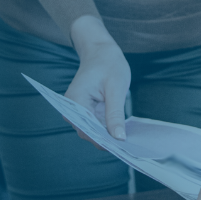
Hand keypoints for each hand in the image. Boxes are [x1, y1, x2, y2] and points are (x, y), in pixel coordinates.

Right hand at [65, 15, 131, 140]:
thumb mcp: (116, 88)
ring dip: (108, 136)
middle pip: (89, 134)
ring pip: (93, 132)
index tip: (122, 148)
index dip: (104, 141)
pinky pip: (96, 125)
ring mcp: (78, 111)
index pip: (87, 131)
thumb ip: (115, 114)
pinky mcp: (86, 111)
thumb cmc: (108, 64)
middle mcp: (72, 109)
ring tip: (127, 140)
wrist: (100, 51)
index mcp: (75, 102)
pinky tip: (122, 131)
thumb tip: (119, 138)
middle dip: (107, 140)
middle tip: (129, 146)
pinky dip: (108, 129)